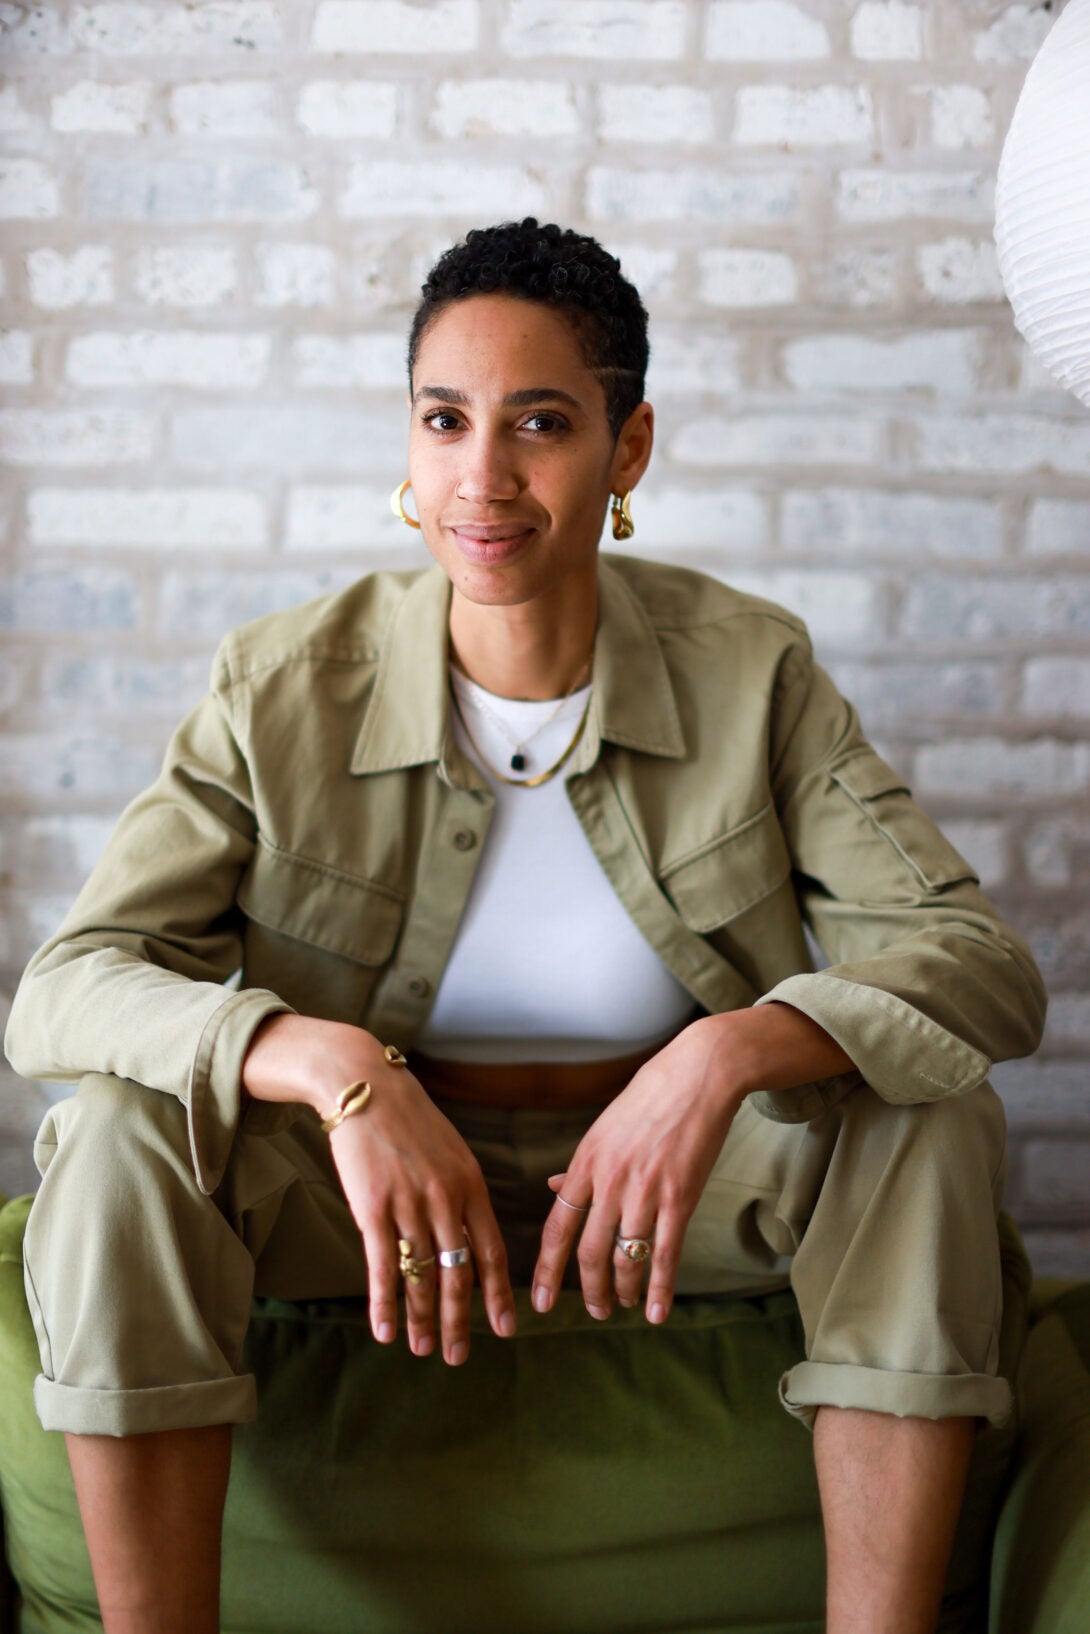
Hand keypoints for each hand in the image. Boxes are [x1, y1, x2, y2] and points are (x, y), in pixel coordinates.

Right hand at [242, 1016, 515, 1363]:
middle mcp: (446, 1199)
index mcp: (471, 1184)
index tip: (505, 1329)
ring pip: (421, 1276)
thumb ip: (461, 1192)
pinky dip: (384, 1303)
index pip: (491, 1251)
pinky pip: (381, 1266)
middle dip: (459, 1321)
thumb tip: (468, 1235)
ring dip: (421, 1319)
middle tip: (458, 1356)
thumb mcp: (450, 1151)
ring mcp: (409, 1204)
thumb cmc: (407, 1119)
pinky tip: (385, 1330)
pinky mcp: (372, 1208)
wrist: (363, 1086)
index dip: (498, 1294)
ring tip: (421, 1349)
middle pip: (458, 1273)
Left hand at [530, 1016, 745, 1325]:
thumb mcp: (603, 1128)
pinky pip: (665, 1254)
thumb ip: (579, 1165)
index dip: (546, 1269)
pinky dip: (659, 1289)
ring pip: (624, 1258)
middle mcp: (609, 1181)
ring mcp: (645, 1191)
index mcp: (586, 1162)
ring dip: (622, 1290)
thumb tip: (552, 1187)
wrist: (698, 1075)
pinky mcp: (680, 1197)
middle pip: (588, 1251)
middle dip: (589, 1290)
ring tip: (623, 1304)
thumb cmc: (649, 1098)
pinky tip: (655, 1312)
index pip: (556, 1226)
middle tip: (594, 1311)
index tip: (539, 1300)